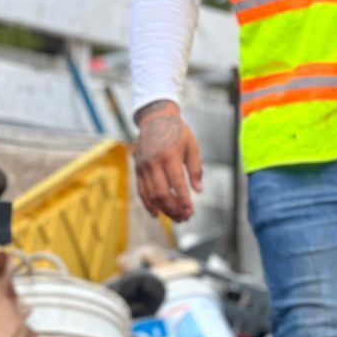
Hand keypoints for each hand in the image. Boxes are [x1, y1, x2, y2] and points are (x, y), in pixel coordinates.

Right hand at [134, 101, 203, 221]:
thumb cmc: (177, 132)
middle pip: (162, 193)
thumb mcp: (192, 146)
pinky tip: (157, 213)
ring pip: (151, 195)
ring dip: (163, 209)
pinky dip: (148, 204)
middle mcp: (154, 162)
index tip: (191, 211)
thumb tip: (198, 190)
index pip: (177, 184)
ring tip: (175, 218)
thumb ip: (196, 169)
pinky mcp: (138, 169)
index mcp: (170, 155)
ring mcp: (144, 166)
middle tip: (184, 218)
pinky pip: (141, 191)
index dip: (184, 200)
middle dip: (173, 209)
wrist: (155, 118)